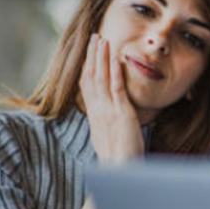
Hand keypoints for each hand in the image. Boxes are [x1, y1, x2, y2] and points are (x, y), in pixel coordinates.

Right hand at [79, 33, 143, 163]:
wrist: (120, 171)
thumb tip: (108, 119)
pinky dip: (114, 72)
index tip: (89, 53)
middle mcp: (98, 110)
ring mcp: (108, 111)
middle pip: (91, 77)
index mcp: (95, 115)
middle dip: (92, 56)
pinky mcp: (121, 114)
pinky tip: (115, 58)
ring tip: (102, 39)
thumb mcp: (108, 138)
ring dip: (101, 57)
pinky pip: (116, 88)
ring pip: (101, 78)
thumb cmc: (118, 159)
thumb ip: (107, 124)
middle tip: (94, 37)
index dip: (87, 67)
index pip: (87, 86)